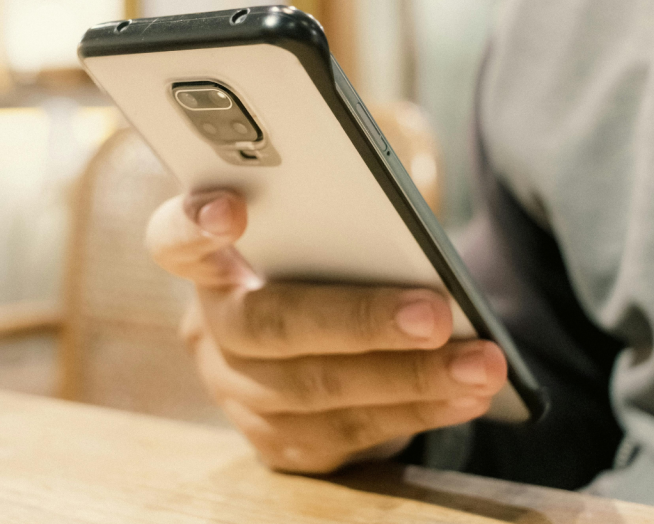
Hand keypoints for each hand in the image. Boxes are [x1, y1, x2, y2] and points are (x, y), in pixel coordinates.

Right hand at [146, 190, 507, 473]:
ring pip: (314, 392)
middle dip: (358, 322)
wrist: (325, 346)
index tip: (232, 210)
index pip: (173, 240)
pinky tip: (465, 397)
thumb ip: (337, 229)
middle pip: (267, 325)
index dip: (194, 226)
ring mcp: (238, 395)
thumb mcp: (323, 238)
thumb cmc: (329, 268)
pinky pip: (345, 435)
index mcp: (210, 264)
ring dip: (409, 379)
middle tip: (435, 314)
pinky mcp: (277, 443)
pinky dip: (414, 413)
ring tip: (480, 364)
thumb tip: (408, 244)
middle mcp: (212, 330)